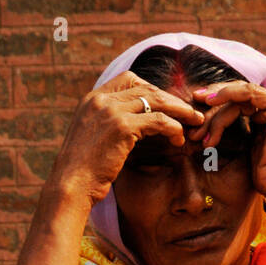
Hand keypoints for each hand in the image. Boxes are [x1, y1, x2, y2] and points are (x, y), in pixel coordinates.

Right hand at [46, 71, 205, 206]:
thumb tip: (130, 128)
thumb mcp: (91, 138)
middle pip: (146, 87)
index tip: (166, 105)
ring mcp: (111, 110)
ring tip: (194, 123)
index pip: (128, 79)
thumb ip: (107, 124)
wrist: (71, 185)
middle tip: (190, 113)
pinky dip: (173, 128)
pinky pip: (158, 121)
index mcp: (92, 98)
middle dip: (171, 100)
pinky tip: (179, 139)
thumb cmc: (83, 170)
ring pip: (156, 100)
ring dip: (179, 111)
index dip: (151, 89)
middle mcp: (100, 99)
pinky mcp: (122, 126)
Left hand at [187, 81, 265, 199]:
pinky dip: (227, 96)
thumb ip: (241, 127)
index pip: (243, 97)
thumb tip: (217, 120)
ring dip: (217, 109)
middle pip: (241, 92)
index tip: (198, 104)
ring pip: (241, 96)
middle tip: (195, 99)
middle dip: (215, 96)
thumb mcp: (249, 144)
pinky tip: (210, 104)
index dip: (220, 98)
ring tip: (200, 123)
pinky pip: (248, 94)